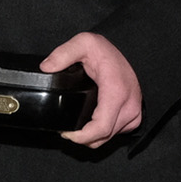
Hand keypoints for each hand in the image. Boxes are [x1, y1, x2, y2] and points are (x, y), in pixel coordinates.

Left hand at [43, 32, 142, 148]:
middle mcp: (128, 106)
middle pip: (102, 137)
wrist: (132, 52)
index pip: (100, 128)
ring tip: (76, 127)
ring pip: (108, 138)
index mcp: (116, 92)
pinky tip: (91, 123)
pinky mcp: (134, 118)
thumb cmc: (108, 51)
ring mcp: (133, 114)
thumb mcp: (84, 42)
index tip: (67, 134)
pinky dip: (101, 133)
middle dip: (82, 138)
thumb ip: (63, 54)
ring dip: (91, 137)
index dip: (81, 137)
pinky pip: (115, 133)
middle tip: (66, 131)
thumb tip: (46, 68)